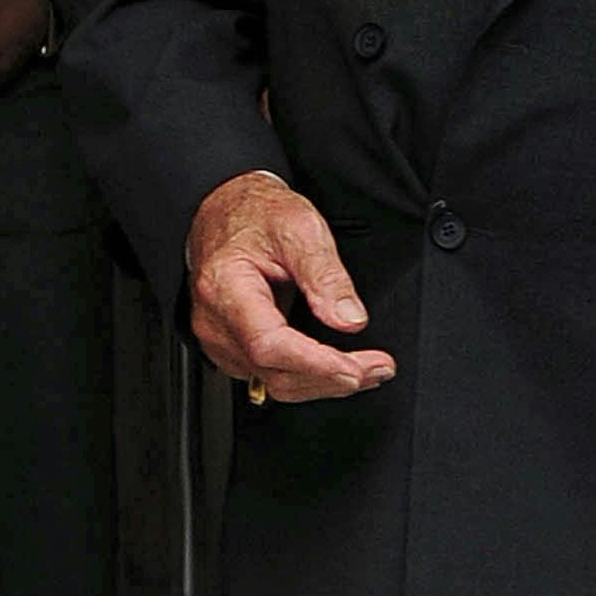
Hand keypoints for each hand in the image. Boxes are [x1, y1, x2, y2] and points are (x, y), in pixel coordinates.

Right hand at [186, 169, 395, 401]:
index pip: (270, 345)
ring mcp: (220, 340)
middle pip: (277, 373)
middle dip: (334, 379)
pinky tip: (339, 367)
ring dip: (326, 383)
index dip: (317, 364)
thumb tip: (350, 319)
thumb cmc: (257, 216)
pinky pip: (273, 376)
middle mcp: (216, 322)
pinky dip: (310, 377)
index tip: (357, 369)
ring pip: (277, 383)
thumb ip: (325, 275)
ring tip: (370, 370)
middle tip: (380, 368)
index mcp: (226, 288)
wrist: (227, 212)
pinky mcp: (232, 349)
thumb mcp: (299, 229)